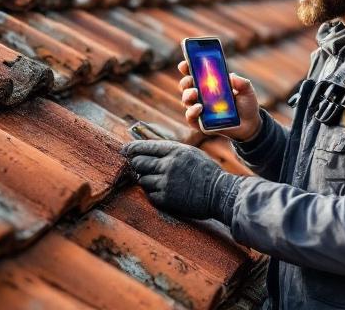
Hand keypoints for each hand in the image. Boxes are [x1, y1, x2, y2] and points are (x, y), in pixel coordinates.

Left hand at [121, 140, 240, 222]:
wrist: (220, 193)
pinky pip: (150, 194)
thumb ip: (170, 150)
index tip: (124, 150)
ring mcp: (166, 182)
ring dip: (146, 180)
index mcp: (175, 150)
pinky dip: (153, 193)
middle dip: (136, 165)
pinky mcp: (167, 198)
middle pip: (139, 162)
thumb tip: (147, 149)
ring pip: (142, 179)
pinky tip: (163, 191)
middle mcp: (168, 164)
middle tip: (138, 167)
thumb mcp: (190, 153)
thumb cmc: (206, 172)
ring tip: (158, 181)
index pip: (145, 146)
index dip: (132, 148)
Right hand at [177, 60, 261, 142]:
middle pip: (186, 86)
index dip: (187, 67)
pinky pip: (190, 118)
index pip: (194, 73)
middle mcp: (202, 95)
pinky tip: (199, 108)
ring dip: (187, 95)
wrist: (250, 125)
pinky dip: (191, 112)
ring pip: (186, 100)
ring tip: (195, 94)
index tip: (185, 64)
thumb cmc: (246, 105)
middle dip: (185, 81)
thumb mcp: (247, 90)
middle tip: (191, 80)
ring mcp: (200, 109)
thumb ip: (241, 82)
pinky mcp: (200, 123)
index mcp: (209, 83)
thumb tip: (231, 76)